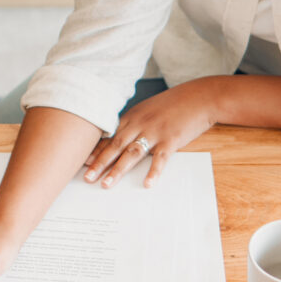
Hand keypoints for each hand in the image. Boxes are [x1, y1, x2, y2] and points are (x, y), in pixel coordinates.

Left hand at [84, 78, 223, 187]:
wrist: (199, 97)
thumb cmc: (173, 104)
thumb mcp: (148, 110)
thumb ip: (133, 123)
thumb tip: (118, 137)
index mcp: (132, 117)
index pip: (109, 136)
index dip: (95, 150)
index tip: (81, 162)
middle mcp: (140, 124)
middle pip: (115, 146)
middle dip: (99, 163)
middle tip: (86, 178)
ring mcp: (155, 132)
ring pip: (132, 153)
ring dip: (118, 170)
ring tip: (106, 184)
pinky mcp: (171, 140)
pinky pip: (160, 159)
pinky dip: (153, 172)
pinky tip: (147, 184)